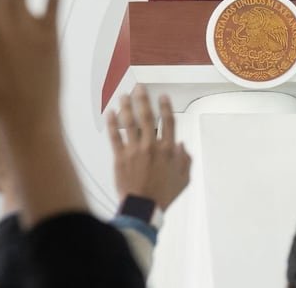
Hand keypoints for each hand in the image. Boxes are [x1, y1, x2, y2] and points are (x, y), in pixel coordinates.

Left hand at [107, 86, 191, 209]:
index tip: (162, 96)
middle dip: (143, 99)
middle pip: (147, 116)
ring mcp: (135, 150)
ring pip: (130, 123)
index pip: (168, 121)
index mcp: (168, 149)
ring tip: (124, 96)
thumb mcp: (184, 178)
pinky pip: (115, 136)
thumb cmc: (163, 195)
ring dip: (126, 107)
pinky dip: (112, 124)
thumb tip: (182, 146)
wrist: (144, 208)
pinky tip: (110, 113)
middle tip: (139, 88)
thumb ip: (185, 160)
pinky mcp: (121, 157)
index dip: (165, 107)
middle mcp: (152, 146)